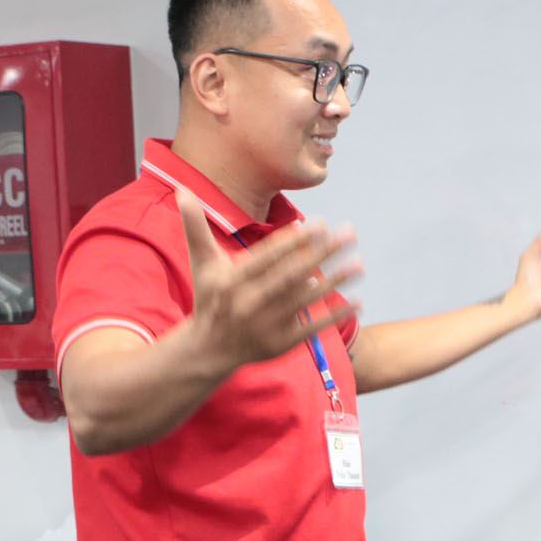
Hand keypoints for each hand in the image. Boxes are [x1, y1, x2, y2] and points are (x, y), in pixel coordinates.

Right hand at [177, 193, 361, 369]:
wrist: (207, 350)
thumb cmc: (209, 298)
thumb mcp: (202, 263)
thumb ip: (195, 227)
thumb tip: (181, 190)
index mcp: (233, 281)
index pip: (269, 257)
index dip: (294, 240)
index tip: (319, 223)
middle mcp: (250, 303)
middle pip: (292, 274)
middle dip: (323, 253)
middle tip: (349, 233)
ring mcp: (266, 325)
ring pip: (306, 299)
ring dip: (335, 281)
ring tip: (359, 263)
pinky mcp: (280, 343)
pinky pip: (312, 326)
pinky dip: (334, 315)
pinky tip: (358, 302)